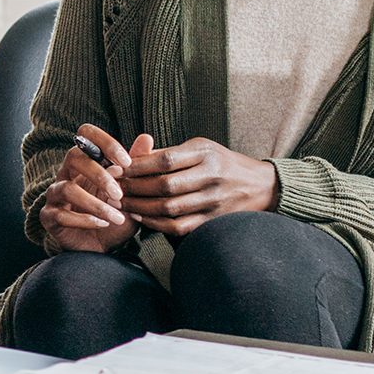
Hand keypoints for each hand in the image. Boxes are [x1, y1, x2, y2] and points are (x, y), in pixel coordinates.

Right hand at [39, 125, 152, 253]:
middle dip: (99, 175)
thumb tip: (147, 137)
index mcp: (86, 161)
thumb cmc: (114, 214)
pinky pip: (61, 214)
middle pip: (73, 157)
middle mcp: (66, 174)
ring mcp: (55, 195)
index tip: (126, 162)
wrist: (100, 248)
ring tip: (117, 217)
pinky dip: (84, 220)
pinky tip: (103, 224)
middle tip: (119, 194)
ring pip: (67, 189)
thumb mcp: (130, 192)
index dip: (105, 142)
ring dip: (95, 204)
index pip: (85, 134)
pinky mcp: (49, 216)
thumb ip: (136, 167)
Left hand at [120, 137, 279, 237]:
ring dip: (140, 207)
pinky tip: (141, 218)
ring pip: (169, 208)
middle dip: (134, 188)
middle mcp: (211, 177)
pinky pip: (179, 226)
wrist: (260, 186)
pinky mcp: (212, 220)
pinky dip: (156, 224)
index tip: (116, 168)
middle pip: (164, 185)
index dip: (137, 166)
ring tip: (122, 203)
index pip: (165, 160)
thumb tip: (131, 156)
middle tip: (113, 188)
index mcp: (205, 154)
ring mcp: (213, 201)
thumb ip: (168, 152)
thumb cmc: (222, 162)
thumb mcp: (200, 147)